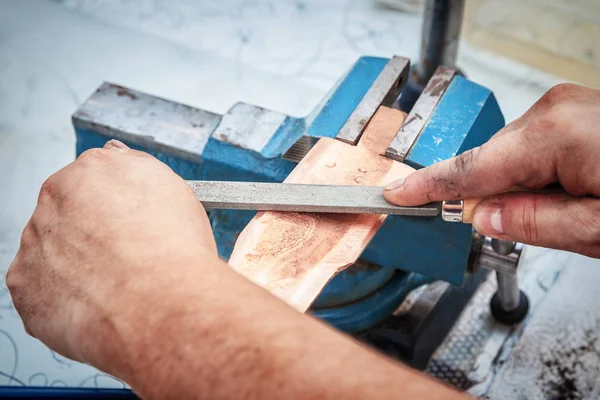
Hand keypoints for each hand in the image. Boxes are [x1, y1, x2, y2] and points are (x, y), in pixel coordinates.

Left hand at [6, 140, 216, 373]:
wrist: (159, 303)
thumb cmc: (172, 249)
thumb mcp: (170, 187)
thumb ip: (134, 165)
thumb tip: (118, 155)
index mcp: (92, 170)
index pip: (94, 180)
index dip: (115, 206)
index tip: (127, 223)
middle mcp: (56, 198)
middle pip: (68, 212)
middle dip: (90, 233)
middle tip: (123, 255)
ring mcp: (35, 239)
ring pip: (52, 251)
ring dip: (76, 265)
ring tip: (114, 284)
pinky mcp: (23, 281)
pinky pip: (40, 289)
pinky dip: (62, 298)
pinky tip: (95, 301)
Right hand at [384, 84, 599, 256]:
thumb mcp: (598, 227)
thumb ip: (535, 223)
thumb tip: (483, 218)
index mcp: (554, 136)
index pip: (468, 169)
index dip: (428, 187)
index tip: (398, 194)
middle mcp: (553, 111)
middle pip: (489, 163)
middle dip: (492, 197)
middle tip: (518, 226)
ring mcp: (564, 106)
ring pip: (510, 157)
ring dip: (521, 186)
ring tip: (569, 206)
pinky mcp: (573, 111)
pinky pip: (532, 146)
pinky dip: (536, 172)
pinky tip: (571, 188)